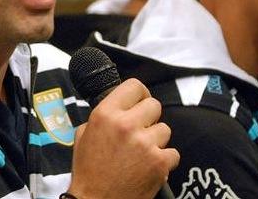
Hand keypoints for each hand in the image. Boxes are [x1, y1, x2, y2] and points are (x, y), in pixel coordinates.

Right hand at [67, 78, 178, 198]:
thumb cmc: (88, 171)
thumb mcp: (84, 134)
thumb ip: (102, 116)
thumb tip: (119, 106)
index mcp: (105, 114)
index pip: (134, 86)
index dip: (140, 94)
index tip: (140, 102)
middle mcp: (126, 125)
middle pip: (154, 105)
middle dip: (149, 118)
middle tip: (140, 131)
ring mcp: (145, 143)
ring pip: (165, 129)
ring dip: (156, 140)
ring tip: (141, 153)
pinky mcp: (159, 163)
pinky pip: (173, 153)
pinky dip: (164, 161)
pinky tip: (149, 166)